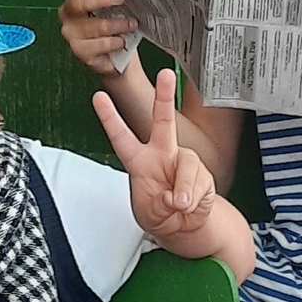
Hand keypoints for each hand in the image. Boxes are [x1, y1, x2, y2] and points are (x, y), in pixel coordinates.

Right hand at [58, 0, 138, 73]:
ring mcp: (72, 35)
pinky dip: (114, 42)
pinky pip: (100, 45)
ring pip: (94, 26)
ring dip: (117, 24)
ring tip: (131, 24)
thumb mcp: (112, 7)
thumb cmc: (113, 26)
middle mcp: (69, 17)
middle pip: (79, 2)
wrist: (116, 54)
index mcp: (74, 0)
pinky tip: (121, 41)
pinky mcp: (81, 52)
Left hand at [94, 66, 216, 237]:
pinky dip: (193, 200)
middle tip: (167, 74)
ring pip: (187, 166)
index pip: (121, 136)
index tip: (99, 97)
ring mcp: (183, 162)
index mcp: (140, 161)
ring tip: (179, 205)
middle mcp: (162, 155)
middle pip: (163, 120)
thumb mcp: (150, 214)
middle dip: (165, 96)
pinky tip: (189, 205)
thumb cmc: (161, 215)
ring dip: (184, 190)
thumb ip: (160, 203)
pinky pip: (199, 183)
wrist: (185, 226)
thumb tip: (178, 196)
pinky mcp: (203, 173)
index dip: (110, 117)